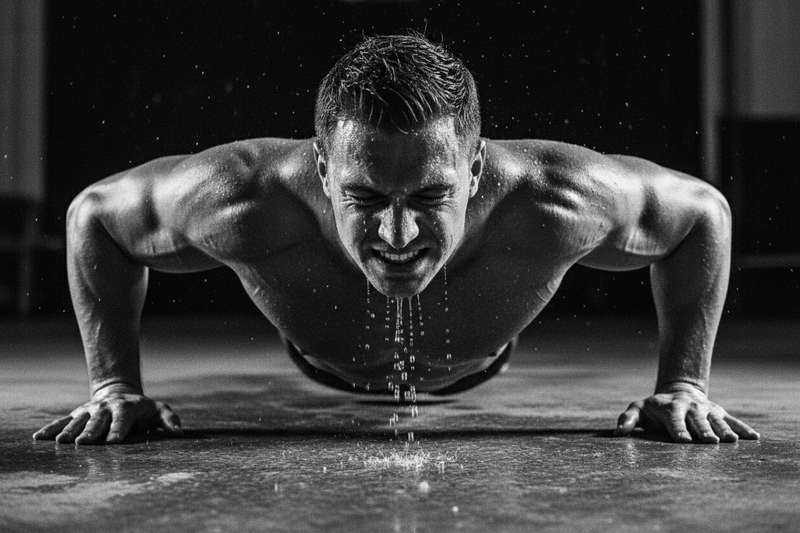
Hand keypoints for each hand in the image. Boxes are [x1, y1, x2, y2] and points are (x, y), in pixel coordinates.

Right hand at [33, 383, 182, 443]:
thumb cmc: (143, 409)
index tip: (113, 442)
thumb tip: (179, 433)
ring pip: (79, 421)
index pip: (123, 420)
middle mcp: (106, 408)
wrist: (120, 393)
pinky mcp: (77, 414)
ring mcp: (90, 411)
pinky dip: (51, 428)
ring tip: (62, 442)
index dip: (119, 430)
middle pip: (98, 421)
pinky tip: (38, 438)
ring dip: (70, 431)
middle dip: (91, 432)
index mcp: (127, 408)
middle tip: (83, 443)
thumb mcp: (159, 411)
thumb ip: (169, 420)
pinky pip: (62, 421)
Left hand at [613, 382, 759, 443]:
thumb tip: (618, 433)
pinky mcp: (719, 412)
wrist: (678, 392)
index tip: (683, 441)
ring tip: (731, 441)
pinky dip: (742, 428)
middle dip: (703, 430)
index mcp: (670, 408)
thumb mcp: (638, 410)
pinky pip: (733, 420)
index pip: (674, 420)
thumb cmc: (654, 408)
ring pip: (716, 420)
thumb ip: (628, 420)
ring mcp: (706, 410)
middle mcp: (690, 408)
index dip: (678, 430)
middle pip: (697, 421)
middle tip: (710, 442)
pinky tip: (754, 437)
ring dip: (723, 430)